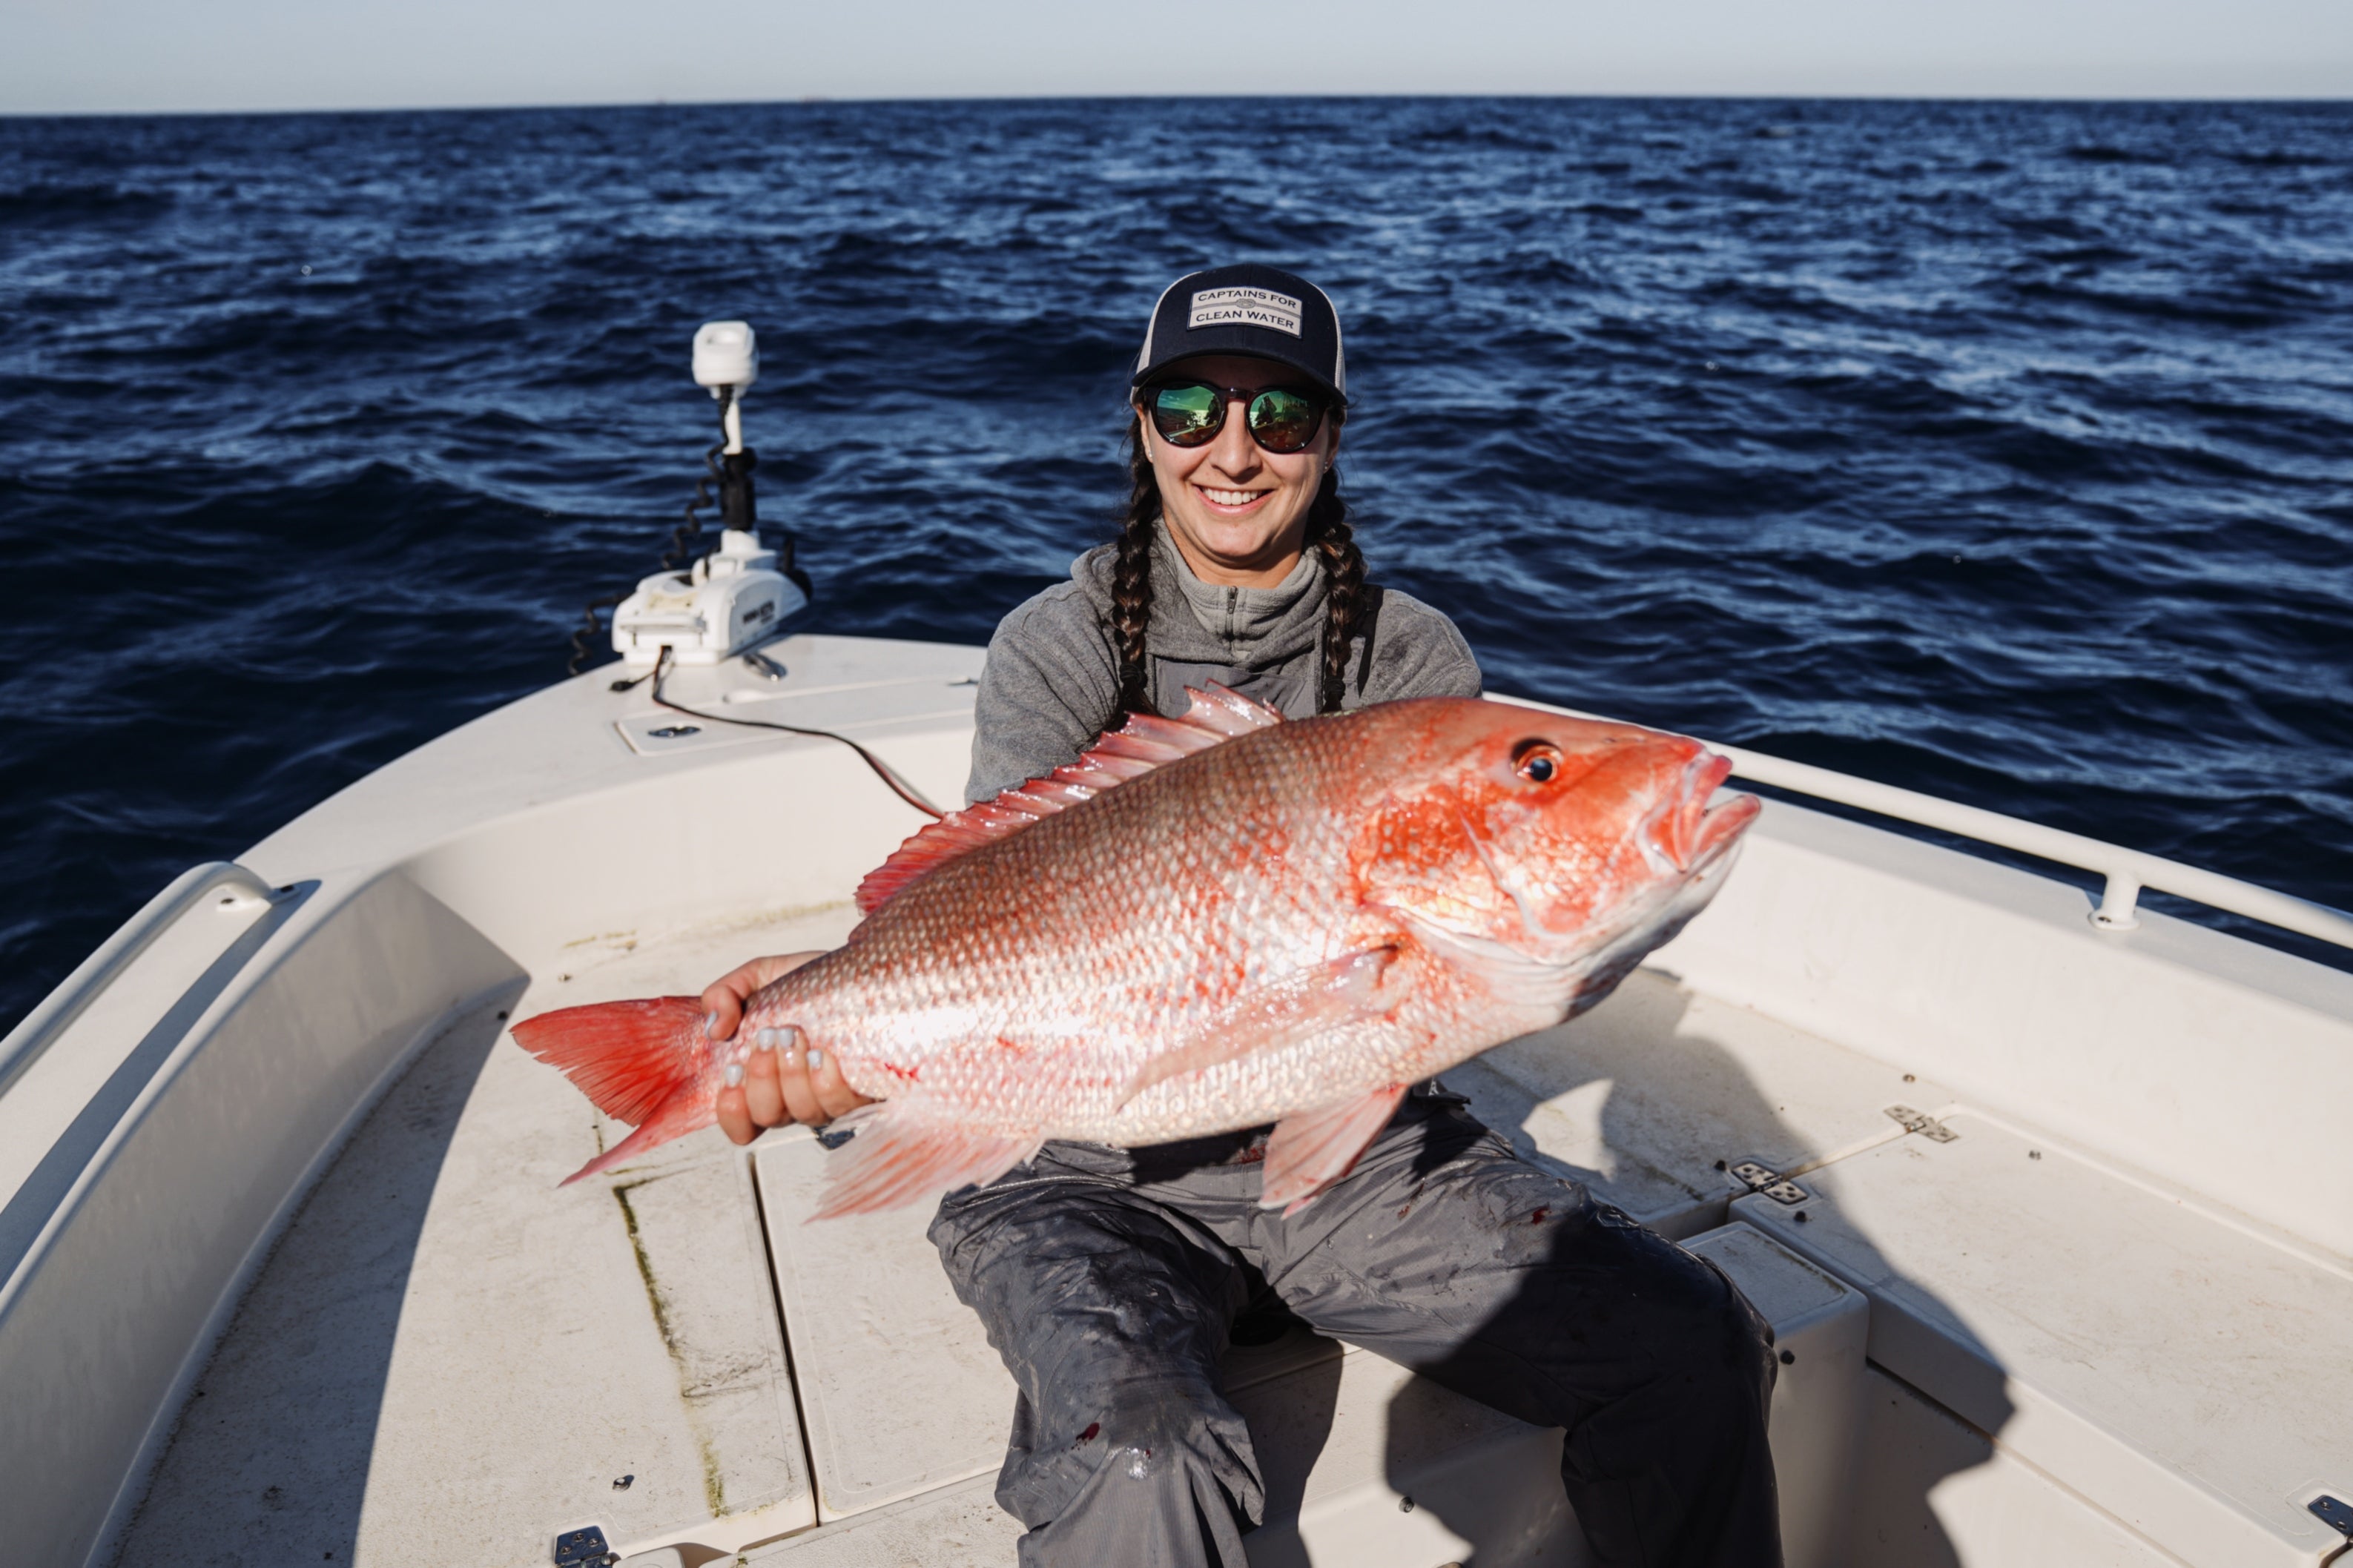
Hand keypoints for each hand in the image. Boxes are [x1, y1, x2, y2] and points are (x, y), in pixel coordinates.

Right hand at [703, 952, 872, 1144]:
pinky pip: (841, 1105)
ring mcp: (828, 1098)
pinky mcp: (863, 1091)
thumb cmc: (808, 983)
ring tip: (795, 1035)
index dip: (731, 1110)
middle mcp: (795, 1097)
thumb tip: (714, 1029)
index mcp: (765, 1080)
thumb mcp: (758, 977)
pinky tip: (822, 1055)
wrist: (861, 972)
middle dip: (761, 1077)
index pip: (740, 1123)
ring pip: (803, 1113)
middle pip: (767, 1115)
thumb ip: (724, 994)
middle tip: (768, 1037)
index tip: (732, 1071)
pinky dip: (826, 1082)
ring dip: (791, 1075)